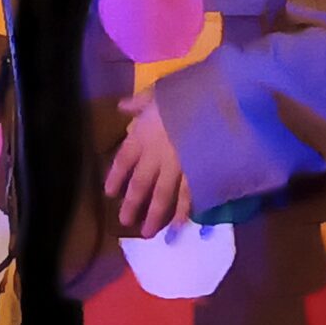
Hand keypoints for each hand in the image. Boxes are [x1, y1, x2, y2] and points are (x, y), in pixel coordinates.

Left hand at [106, 90, 194, 235]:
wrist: (215, 100)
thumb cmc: (187, 92)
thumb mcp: (159, 92)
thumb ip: (140, 102)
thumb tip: (122, 106)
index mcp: (143, 134)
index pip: (123, 160)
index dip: (116, 177)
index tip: (109, 192)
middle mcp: (155, 155)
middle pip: (140, 184)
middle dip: (132, 204)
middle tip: (125, 222)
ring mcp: (177, 166)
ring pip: (162, 195)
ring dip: (155, 215)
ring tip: (148, 232)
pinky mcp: (198, 172)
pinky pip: (189, 195)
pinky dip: (184, 210)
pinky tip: (181, 224)